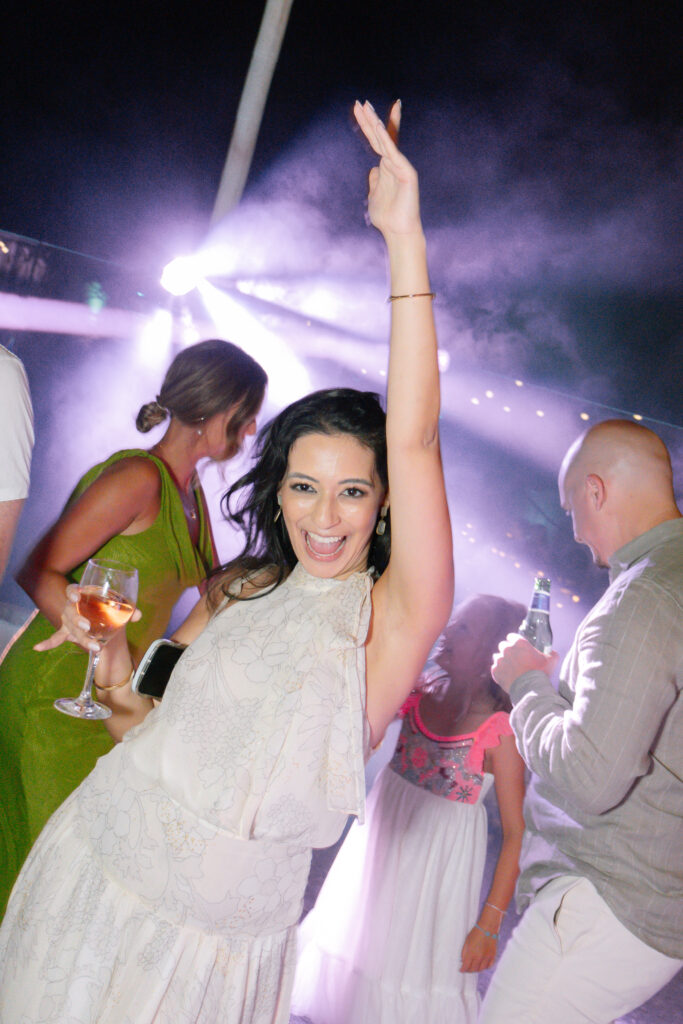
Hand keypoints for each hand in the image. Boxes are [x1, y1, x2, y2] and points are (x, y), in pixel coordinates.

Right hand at [34, 583, 140, 653]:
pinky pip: (56, 638)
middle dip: (78, 620)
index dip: (73, 592)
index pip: (72, 590)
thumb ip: (128, 609)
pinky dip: (47, 643)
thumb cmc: (106, 606)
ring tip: (95, 646)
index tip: (77, 595)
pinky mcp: (67, 632)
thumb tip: (138, 615)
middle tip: (87, 626)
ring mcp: (68, 620)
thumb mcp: (117, 606)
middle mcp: (72, 607)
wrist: (100, 616)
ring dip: (81, 638)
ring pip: (70, 628)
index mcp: (82, 595)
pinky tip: (38, 647)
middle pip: (71, 612)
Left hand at [353, 100, 421, 238]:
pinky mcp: (406, 172)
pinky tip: (377, 127)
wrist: (399, 231)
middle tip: (361, 102)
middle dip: (370, 119)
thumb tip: (373, 170)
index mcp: (385, 166)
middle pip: (380, 136)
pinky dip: (385, 139)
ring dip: (375, 124)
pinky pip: (392, 153)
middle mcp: (393, 163)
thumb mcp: (374, 196)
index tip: (361, 109)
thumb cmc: (387, 217)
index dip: (369, 125)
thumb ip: (374, 181)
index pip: (377, 141)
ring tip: (366, 108)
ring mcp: (400, 166)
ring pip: (385, 141)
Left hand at [460, 924, 497, 972]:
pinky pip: (489, 966)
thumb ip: (464, 952)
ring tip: (473, 967)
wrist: (488, 927)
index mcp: (472, 953)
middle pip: (473, 969)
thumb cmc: (476, 932)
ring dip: (476, 970)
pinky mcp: (493, 956)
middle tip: (466, 969)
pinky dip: (485, 967)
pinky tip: (482, 965)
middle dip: (469, 970)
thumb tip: (463, 960)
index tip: (461, 970)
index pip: (466, 966)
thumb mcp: (467, 941)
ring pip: (481, 969)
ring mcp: (487, 957)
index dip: (462, 969)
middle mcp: (479, 957)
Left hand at [491, 633, 558, 693]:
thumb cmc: (541, 673)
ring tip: (511, 669)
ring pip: (498, 657)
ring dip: (503, 661)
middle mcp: (507, 649)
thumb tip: (552, 653)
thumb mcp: (552, 660)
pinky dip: (499, 672)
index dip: (515, 642)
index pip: (511, 636)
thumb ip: (552, 653)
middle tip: (515, 659)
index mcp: (519, 643)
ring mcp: (499, 660)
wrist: (530, 690)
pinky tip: (507, 676)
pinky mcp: (495, 671)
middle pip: (503, 645)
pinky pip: (495, 669)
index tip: (518, 648)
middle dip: (508, 650)